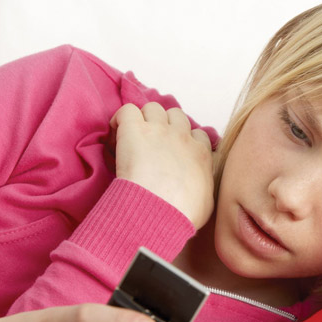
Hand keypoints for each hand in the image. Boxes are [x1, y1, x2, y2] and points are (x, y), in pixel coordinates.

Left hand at [110, 103, 213, 228]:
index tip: (174, 152)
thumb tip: (197, 192)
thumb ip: (203, 189)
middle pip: (176, 115)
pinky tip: (116, 134)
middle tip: (152, 143)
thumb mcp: (205, 204)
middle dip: (164, 125)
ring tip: (134, 138)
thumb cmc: (183, 213)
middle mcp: (182, 136)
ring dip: (143, 119)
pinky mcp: (135, 129)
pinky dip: (120, 119)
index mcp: (201, 154)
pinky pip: (127, 111)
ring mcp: (159, 130)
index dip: (185, 140)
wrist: (162, 210)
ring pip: (152, 108)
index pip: (198, 134)